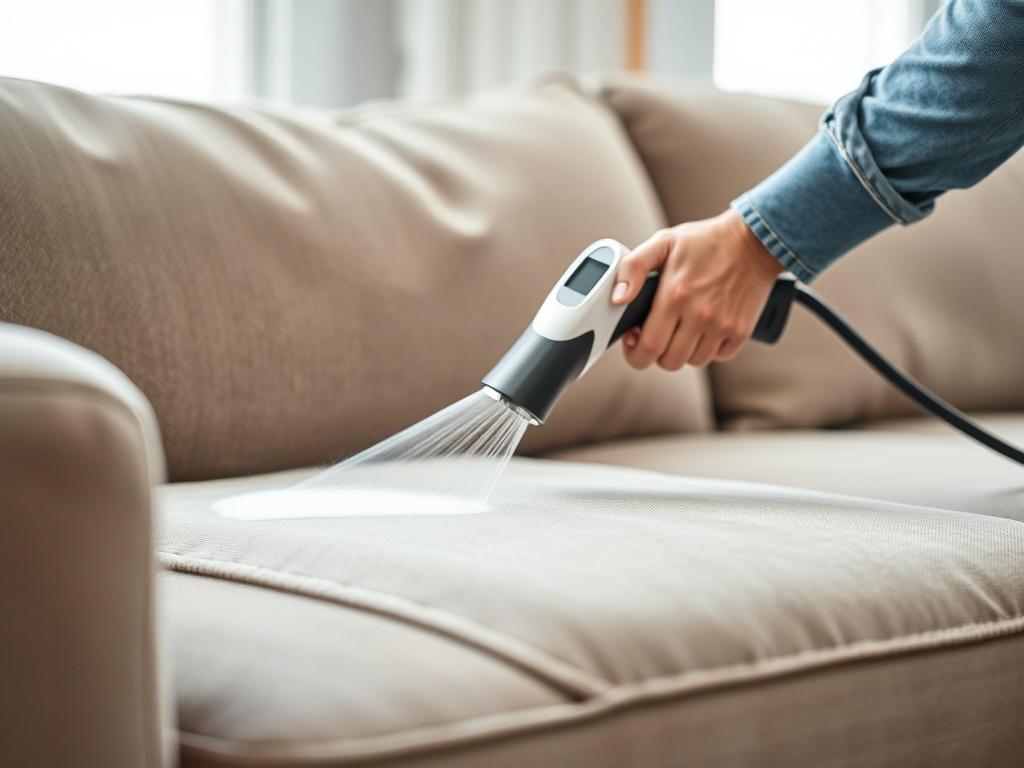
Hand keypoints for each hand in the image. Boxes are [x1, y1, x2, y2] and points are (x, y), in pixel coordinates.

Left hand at [612, 209, 784, 369]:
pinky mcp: (740, 331)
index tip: (634, 340)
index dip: (635, 352)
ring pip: (693, 362)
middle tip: (658, 334)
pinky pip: (718, 357)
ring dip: (683, 351)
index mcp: (675, 295)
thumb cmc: (705, 242)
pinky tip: (704, 330)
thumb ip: (633, 267)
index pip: (648, 347)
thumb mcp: (663, 242)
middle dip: (656, 353)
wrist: (754, 240)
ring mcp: (722, 325)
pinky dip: (709, 349)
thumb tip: (617, 298)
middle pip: (669, 362)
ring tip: (681, 329)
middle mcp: (699, 315)